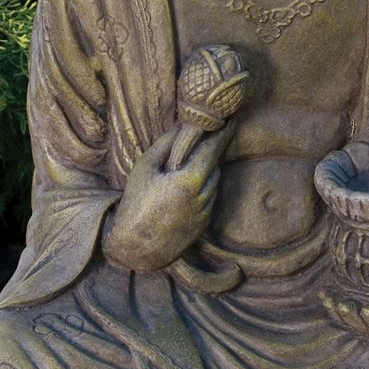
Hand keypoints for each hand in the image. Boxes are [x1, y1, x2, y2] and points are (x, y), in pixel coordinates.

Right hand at [102, 123, 233, 271]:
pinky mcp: (204, 224)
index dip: (224, 134)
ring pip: (214, 182)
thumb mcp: (145, 168)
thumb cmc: (136, 203)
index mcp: (189, 180)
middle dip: (216, 149)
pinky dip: (205, 188)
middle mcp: (203, 196)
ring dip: (209, 169)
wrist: (136, 247)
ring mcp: (206, 211)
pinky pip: (210, 198)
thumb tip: (181, 126)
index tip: (231, 121)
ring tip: (197, 160)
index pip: (213, 150)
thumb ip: (166, 144)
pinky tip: (191, 184)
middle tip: (218, 133)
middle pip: (216, 165)